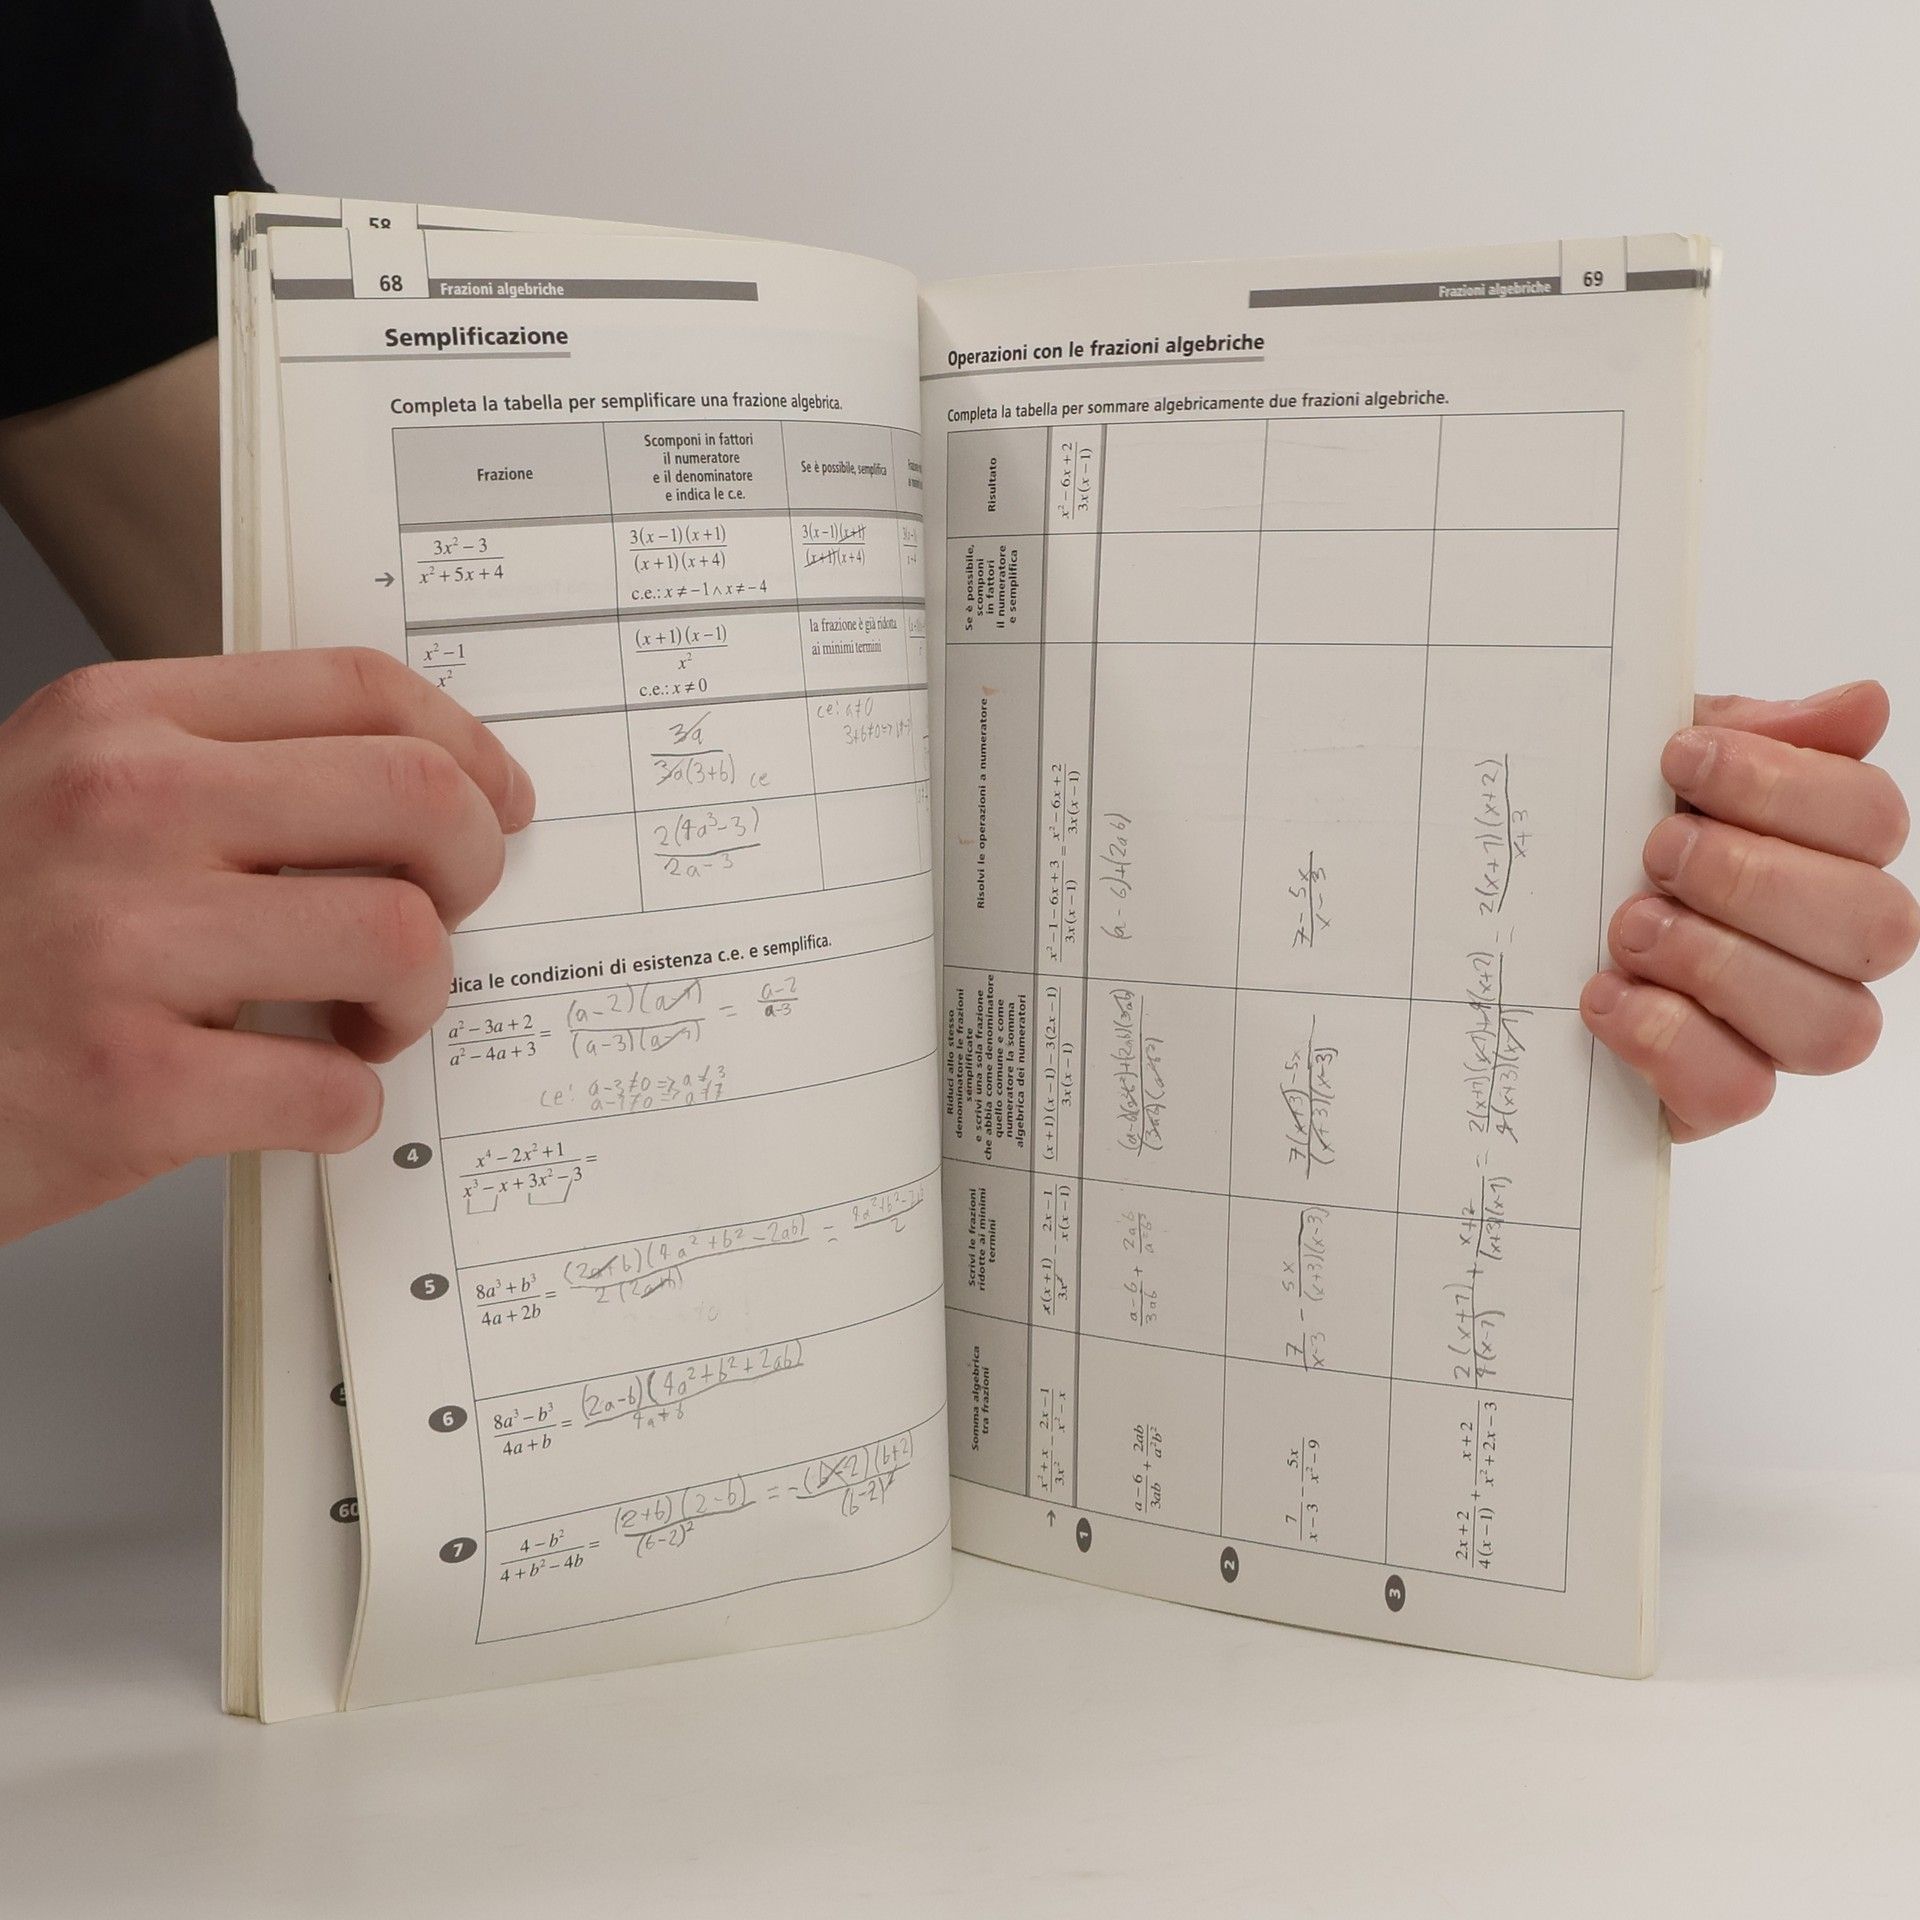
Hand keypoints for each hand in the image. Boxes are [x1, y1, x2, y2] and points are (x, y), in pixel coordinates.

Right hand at [0, 648, 533, 1242]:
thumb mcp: (56, 800)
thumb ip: (212, 779)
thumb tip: (403, 798)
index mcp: (116, 727)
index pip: (359, 689)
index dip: (468, 748)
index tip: (499, 799)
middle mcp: (121, 812)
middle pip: (417, 797)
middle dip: (473, 868)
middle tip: (445, 916)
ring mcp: (122, 946)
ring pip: (401, 940)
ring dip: (414, 999)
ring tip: (361, 1023)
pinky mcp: (129, 1087)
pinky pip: (335, 1090)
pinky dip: (345, 1108)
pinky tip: (298, 1100)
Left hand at [1580, 680, 1916, 1139]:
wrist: (1489, 926)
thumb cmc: (1591, 840)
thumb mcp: (1646, 768)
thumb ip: (1745, 734)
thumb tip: (1860, 706)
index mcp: (1822, 855)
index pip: (1871, 820)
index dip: (1787, 787)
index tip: (1680, 758)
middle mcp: (1822, 950)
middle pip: (1875, 927)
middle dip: (1756, 879)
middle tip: (1656, 852)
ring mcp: (1776, 1031)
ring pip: (1833, 1025)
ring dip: (1721, 964)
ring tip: (1628, 926)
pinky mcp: (1712, 1093)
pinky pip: (1740, 1092)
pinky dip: (1670, 1040)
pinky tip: (1604, 994)